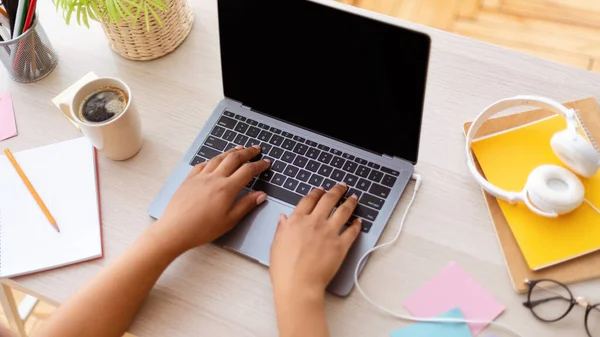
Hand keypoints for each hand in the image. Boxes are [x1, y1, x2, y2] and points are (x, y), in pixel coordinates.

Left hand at [157, 145, 269, 252]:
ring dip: (231, 151)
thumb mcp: (229, 220)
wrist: (175, 230)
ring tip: (239, 148)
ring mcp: (200, 177)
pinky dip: (212, 159)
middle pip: (234, 159)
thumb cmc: (202, 229)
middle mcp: (214, 178)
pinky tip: (215, 160)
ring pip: (218, 158)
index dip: (259, 165)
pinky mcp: (189, 179)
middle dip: (247, 152)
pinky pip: (203, 164)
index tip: (266, 162)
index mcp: (226, 188)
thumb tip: (261, 195)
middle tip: (256, 149)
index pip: (247, 171)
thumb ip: (246, 205)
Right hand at [270, 183, 361, 298]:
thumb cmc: (284, 269)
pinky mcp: (341, 245)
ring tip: (354, 197)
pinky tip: (359, 221)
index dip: (316, 192)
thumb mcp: (276, 244)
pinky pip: (352, 231)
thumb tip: (283, 218)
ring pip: (343, 211)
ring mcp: (329, 232)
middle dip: (337, 190)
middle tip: (342, 186)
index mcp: (297, 220)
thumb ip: (282, 228)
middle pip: (328, 200)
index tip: (321, 190)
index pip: (309, 199)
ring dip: (350, 202)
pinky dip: (357, 225)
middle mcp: (314, 222)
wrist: (298, 285)